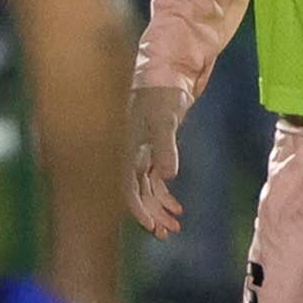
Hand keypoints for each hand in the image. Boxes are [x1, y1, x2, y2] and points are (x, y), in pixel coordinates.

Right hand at [127, 84, 188, 236]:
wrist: (168, 68)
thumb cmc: (162, 90)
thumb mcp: (164, 118)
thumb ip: (164, 146)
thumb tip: (167, 176)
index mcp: (125, 146)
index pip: (127, 185)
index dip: (137, 207)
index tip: (150, 226)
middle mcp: (130, 151)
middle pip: (136, 191)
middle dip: (150, 214)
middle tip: (166, 234)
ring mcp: (141, 150)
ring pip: (146, 188)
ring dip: (158, 208)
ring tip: (174, 227)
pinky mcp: (154, 147)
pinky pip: (154, 178)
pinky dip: (164, 194)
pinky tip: (177, 209)